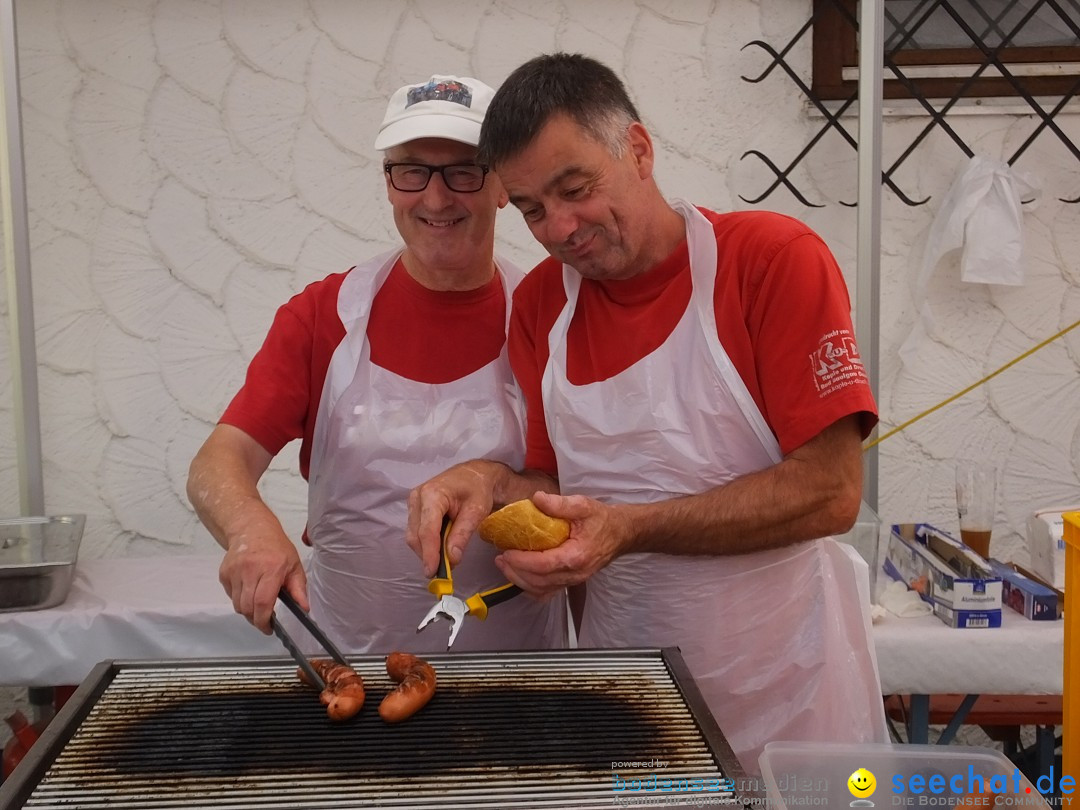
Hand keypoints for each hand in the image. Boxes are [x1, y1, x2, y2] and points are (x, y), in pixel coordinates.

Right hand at [218, 508, 305, 633]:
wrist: (251, 529)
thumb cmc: (276, 547)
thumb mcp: (294, 565)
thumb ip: (299, 589)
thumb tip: (304, 608)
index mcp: (271, 568)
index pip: (263, 602)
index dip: (264, 620)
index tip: (269, 628)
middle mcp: (250, 570)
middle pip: (247, 607)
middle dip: (256, 619)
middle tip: (265, 620)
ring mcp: (234, 572)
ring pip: (237, 605)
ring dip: (247, 611)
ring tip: (257, 604)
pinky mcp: (224, 573)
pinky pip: (230, 596)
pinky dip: (239, 599)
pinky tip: (248, 590)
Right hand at [407, 460, 505, 577]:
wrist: (474, 474)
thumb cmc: (478, 489)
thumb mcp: (476, 511)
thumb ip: (462, 535)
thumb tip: (452, 559)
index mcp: (432, 494)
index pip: (427, 530)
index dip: (429, 553)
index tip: (432, 572)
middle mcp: (417, 497)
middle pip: (416, 536)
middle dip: (428, 555)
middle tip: (445, 570)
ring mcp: (413, 503)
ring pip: (414, 536)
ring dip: (427, 551)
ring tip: (445, 559)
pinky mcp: (414, 509)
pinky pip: (416, 532)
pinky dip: (427, 543)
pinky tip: (440, 547)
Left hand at [494, 491, 631, 596]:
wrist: (621, 533)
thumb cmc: (602, 519)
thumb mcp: (583, 505)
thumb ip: (559, 503)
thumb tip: (536, 498)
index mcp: (577, 556)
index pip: (544, 565)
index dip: (522, 562)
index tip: (506, 552)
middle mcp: (575, 573)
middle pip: (539, 582)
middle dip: (515, 572)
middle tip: (500, 559)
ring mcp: (574, 580)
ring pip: (542, 590)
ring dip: (520, 581)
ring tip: (505, 566)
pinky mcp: (571, 582)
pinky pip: (548, 592)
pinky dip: (531, 587)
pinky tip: (520, 575)